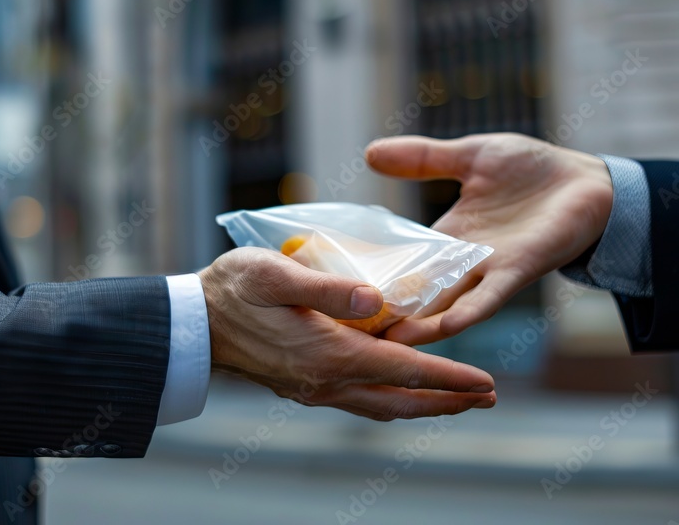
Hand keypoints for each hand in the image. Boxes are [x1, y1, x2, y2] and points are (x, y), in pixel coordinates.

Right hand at [199, 247, 495, 420]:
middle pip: (401, 399)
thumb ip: (327, 286)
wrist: (192, 323)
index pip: (403, 369)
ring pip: (382, 405)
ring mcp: (314, 389)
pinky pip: (360, 400)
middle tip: (486, 398)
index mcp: (327, 354)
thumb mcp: (276, 273)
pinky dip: (392, 397)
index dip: (448, 377)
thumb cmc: (233, 289)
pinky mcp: (304, 386)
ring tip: (455, 398)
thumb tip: (376, 299)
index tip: (486, 383)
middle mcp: (326, 380)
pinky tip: (401, 385)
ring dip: (423, 404)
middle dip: (447, 400)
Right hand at [365, 133, 612, 344]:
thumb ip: (422, 159)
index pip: (402, 264)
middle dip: (390, 315)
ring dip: (421, 325)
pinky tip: (445, 328)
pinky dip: (468, 312)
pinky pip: (489, 298)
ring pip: (447, 305)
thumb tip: (370, 152)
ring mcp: (489, 271)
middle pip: (418, 294)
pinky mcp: (518, 271)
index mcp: (447, 237)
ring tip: (387, 343)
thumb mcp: (468, 156)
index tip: (335, 296)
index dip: (374, 280)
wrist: (589, 181)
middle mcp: (463, 262)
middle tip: (348, 336)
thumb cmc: (532, 169)